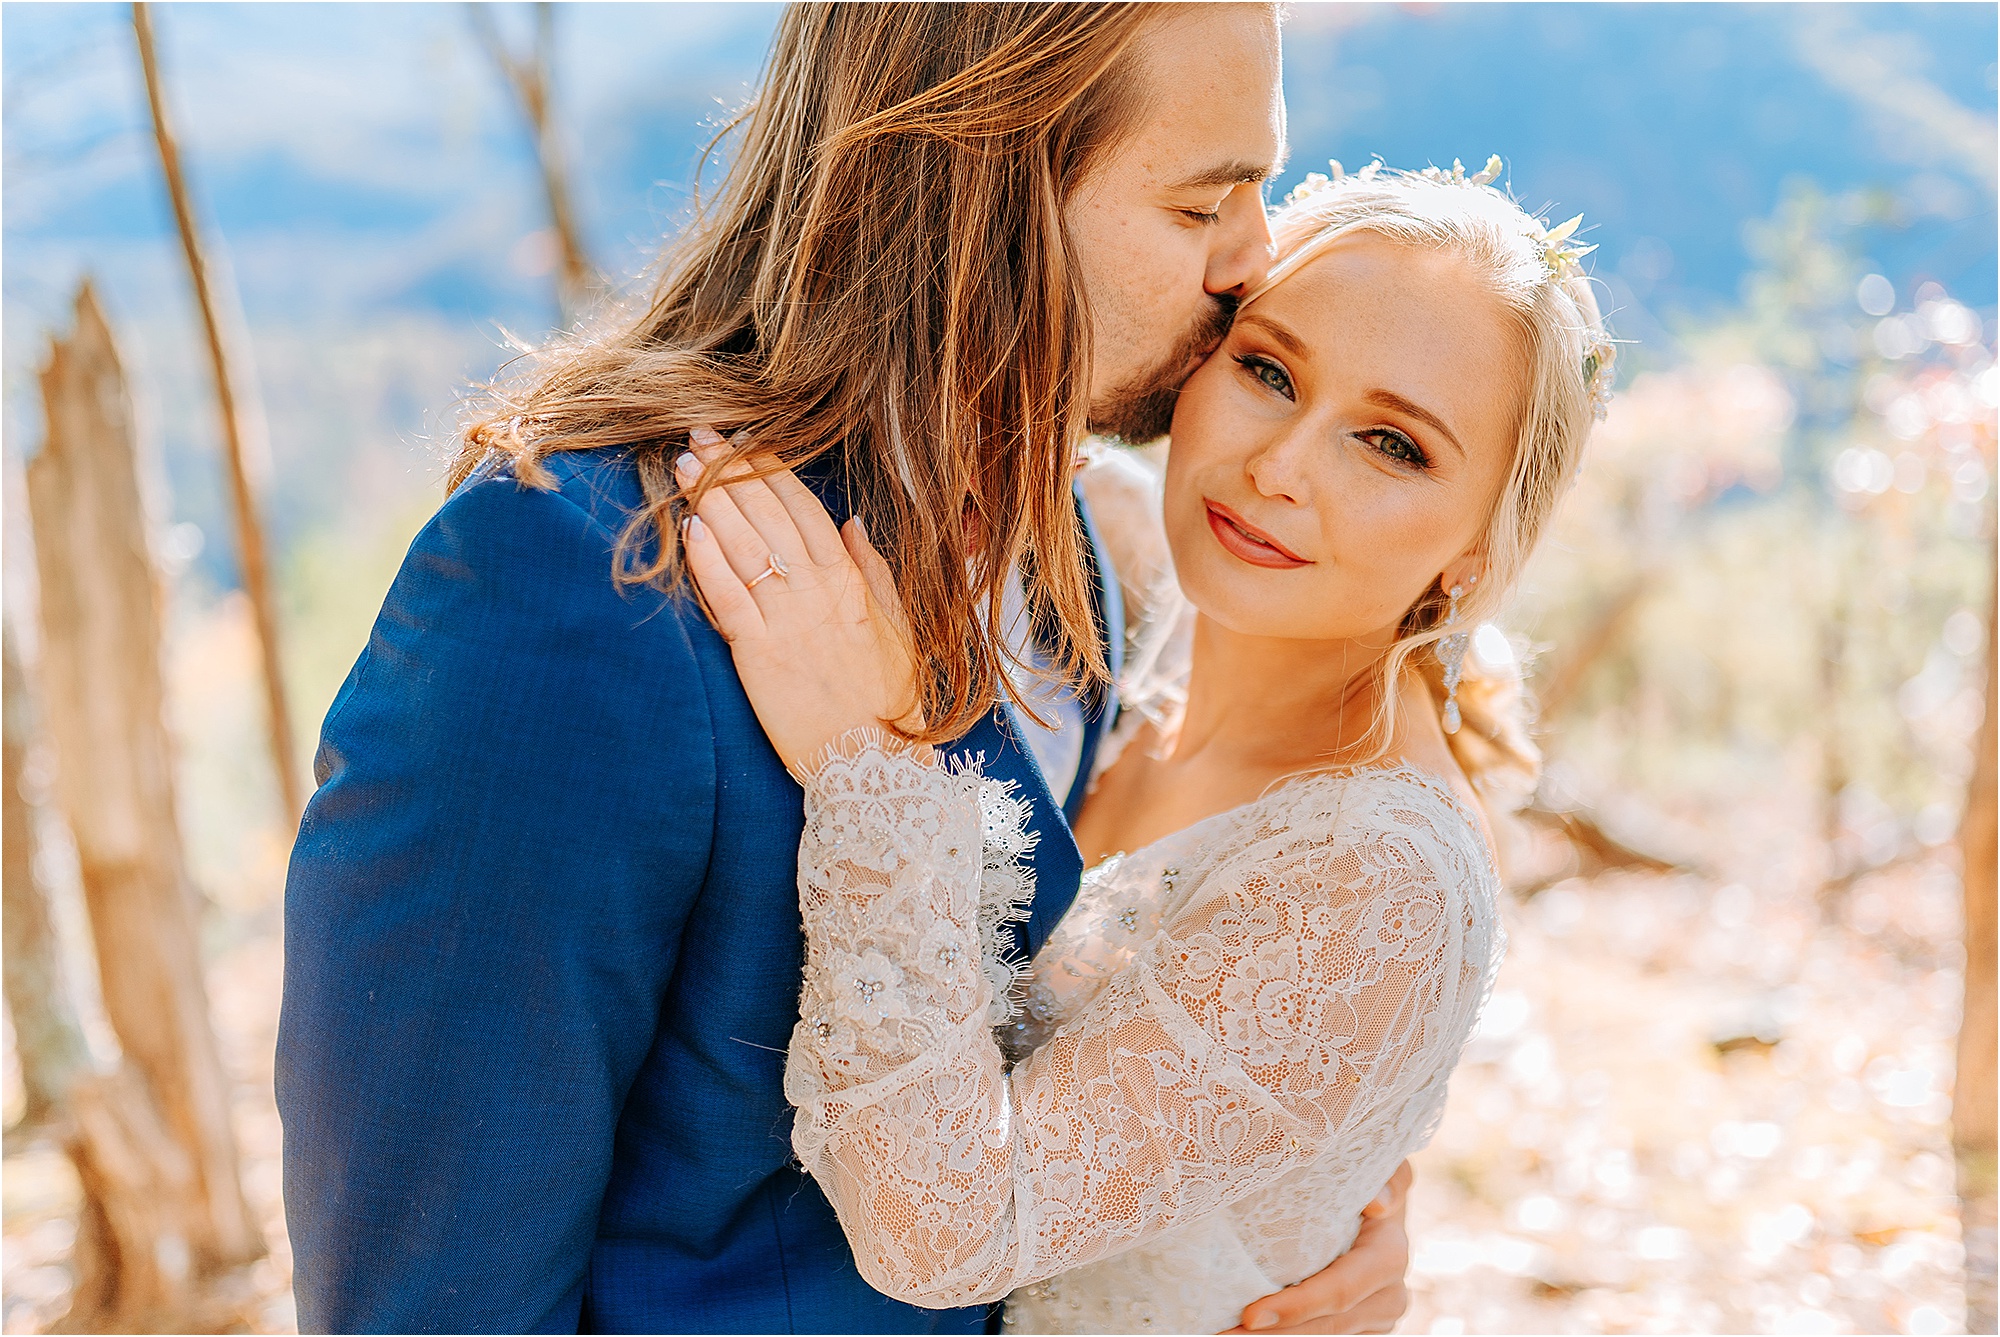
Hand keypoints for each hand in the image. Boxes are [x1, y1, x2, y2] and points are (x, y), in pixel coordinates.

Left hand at [677, 430, 922, 771]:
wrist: (872, 761)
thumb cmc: (887, 699)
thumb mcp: (898, 628)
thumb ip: (874, 570)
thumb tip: (851, 522)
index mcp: (851, 580)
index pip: (803, 508)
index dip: (769, 469)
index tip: (742, 440)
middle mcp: (818, 592)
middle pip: (766, 515)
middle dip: (729, 471)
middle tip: (697, 437)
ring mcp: (788, 621)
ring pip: (743, 547)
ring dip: (709, 501)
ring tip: (681, 467)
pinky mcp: (760, 655)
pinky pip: (728, 598)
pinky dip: (708, 561)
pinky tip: (689, 529)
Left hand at [1221, 1161, 1413, 1333]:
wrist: (1377, 1198)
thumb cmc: (1365, 1170)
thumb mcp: (1381, 1163)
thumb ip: (1386, 1176)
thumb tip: (1378, 1203)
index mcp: (1388, 1253)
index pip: (1342, 1288)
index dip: (1299, 1305)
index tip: (1251, 1315)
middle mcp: (1390, 1292)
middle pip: (1327, 1325)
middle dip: (1277, 1333)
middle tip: (1223, 1334)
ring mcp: (1377, 1315)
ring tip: (1226, 1334)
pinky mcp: (1360, 1326)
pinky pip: (1324, 1336)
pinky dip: (1288, 1334)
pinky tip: (1250, 1331)